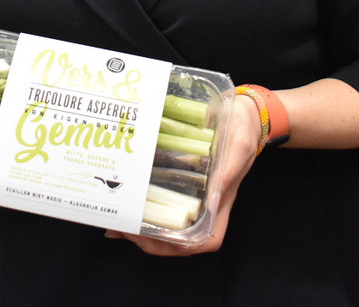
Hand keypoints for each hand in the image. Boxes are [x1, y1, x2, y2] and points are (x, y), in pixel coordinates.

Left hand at [105, 94, 259, 254]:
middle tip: (123, 230)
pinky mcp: (182, 179)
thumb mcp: (239, 145)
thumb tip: (211, 204)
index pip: (207, 240)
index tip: (155, 240)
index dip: (182, 247)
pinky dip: (141, 204)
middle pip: (180, 239)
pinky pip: (161, 198)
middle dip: (151, 242)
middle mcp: (206, 203)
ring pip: (167, 223)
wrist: (243, 112)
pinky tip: (123, 197)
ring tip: (115, 223)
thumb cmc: (243, 129)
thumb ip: (227, 172)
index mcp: (222, 201)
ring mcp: (193, 193)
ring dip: (141, 227)